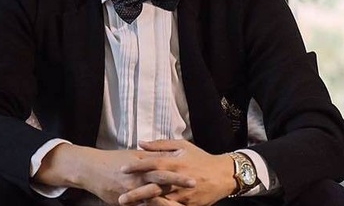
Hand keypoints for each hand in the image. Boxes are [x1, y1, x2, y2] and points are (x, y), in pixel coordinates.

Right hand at [34, 144, 195, 204]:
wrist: (91, 169)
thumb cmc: (113, 160)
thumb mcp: (134, 155)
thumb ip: (151, 155)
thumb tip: (169, 154)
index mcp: (142, 161)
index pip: (164, 163)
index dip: (179, 166)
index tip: (193, 167)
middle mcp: (139, 174)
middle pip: (162, 178)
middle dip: (178, 181)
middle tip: (194, 183)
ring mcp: (132, 188)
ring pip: (153, 194)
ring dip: (168, 199)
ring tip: (181, 204)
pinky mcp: (126, 200)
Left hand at [118, 140, 235, 205]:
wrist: (221, 175)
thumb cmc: (200, 158)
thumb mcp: (182, 146)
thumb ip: (161, 145)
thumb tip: (141, 143)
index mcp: (175, 162)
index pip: (152, 163)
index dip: (137, 166)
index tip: (122, 169)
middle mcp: (177, 178)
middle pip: (153, 186)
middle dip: (136, 193)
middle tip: (121, 197)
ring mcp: (182, 193)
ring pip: (161, 200)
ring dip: (145, 204)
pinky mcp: (187, 204)